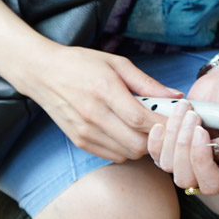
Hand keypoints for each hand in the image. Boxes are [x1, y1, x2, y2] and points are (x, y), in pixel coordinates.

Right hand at [17, 43, 181, 162]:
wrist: (42, 74)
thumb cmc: (79, 64)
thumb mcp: (116, 63)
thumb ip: (146, 82)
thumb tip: (174, 96)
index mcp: (104, 91)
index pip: (141, 119)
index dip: (163, 123)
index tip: (175, 119)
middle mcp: (93, 115)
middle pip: (137, 143)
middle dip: (156, 138)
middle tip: (160, 125)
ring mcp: (84, 131)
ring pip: (127, 153)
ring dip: (141, 145)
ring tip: (142, 128)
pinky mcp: (79, 140)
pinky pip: (112, 155)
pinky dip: (125, 149)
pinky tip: (125, 134)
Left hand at [147, 65, 218, 195]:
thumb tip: (218, 147)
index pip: (213, 183)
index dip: (202, 159)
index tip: (200, 131)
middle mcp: (206, 173)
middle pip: (185, 178)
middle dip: (184, 146)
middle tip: (192, 117)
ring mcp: (184, 164)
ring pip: (168, 166)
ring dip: (173, 137)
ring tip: (184, 111)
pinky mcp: (169, 154)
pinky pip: (157, 157)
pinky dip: (156, 141)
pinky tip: (160, 124)